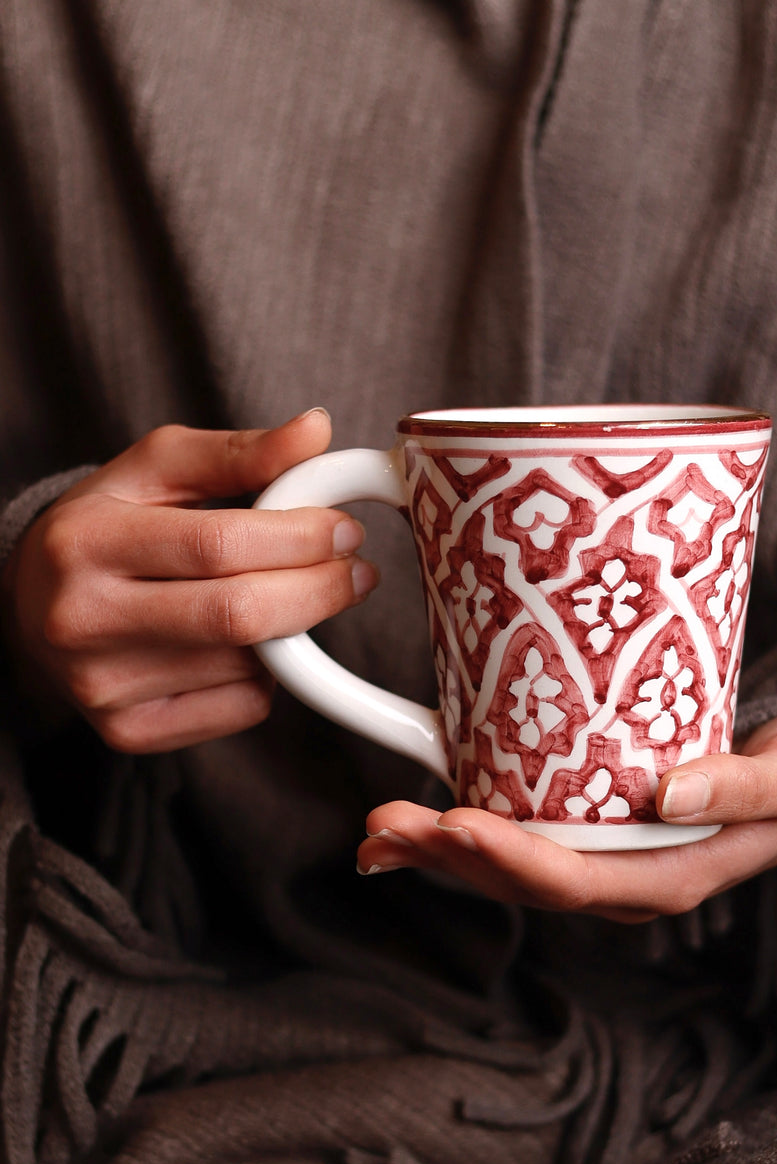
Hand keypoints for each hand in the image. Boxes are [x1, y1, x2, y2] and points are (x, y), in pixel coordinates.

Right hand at [0, 408, 376, 751]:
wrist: (31, 610)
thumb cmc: (106, 528)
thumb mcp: (154, 470)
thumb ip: (237, 452)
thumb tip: (317, 430)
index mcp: (86, 541)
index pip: (218, 545)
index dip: (300, 538)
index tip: (345, 530)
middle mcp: (84, 620)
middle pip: (238, 615)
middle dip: (319, 591)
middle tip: (357, 572)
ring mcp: (103, 686)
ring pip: (249, 665)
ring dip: (291, 632)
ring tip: (282, 600)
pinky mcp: (129, 733)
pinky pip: (242, 709)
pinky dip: (267, 676)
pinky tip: (246, 647)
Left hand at [357, 711, 776, 921]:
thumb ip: (746, 786)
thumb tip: (669, 794)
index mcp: (672, 879)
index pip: (577, 880)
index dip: (509, 858)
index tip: (454, 823)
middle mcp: (629, 882)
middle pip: (525, 882)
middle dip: (449, 856)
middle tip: (384, 823)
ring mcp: (609, 863)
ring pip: (511, 869)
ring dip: (440, 852)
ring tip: (375, 831)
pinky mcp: (596, 832)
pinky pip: (521, 844)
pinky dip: (461, 839)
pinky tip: (408, 828)